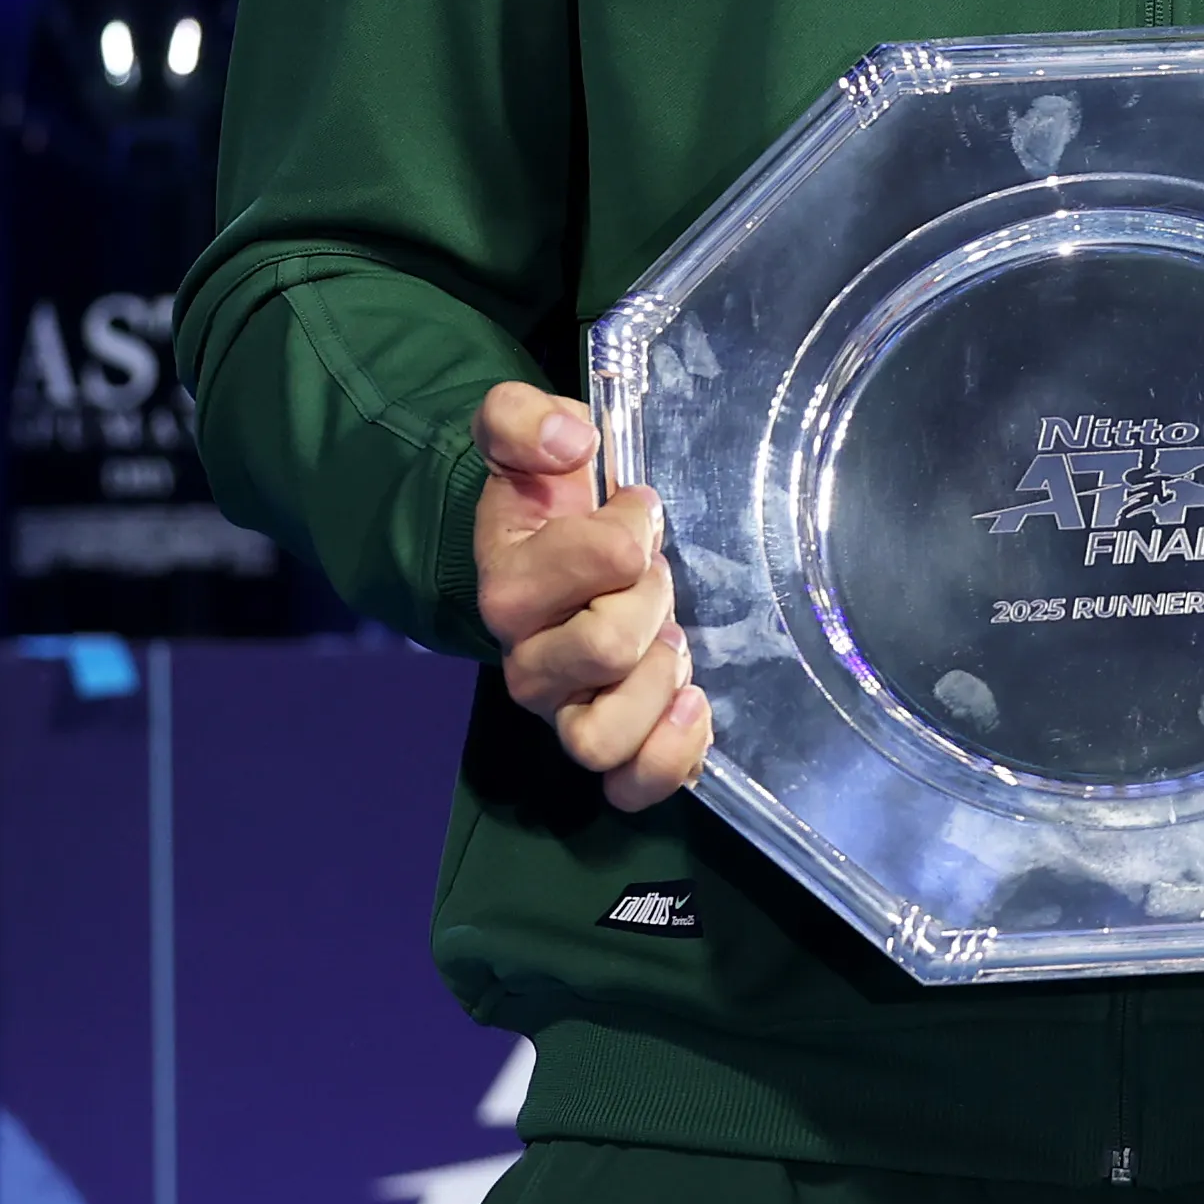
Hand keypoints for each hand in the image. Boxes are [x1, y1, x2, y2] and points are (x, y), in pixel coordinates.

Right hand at [474, 381, 708, 812]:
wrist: (546, 551)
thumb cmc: (550, 497)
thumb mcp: (529, 434)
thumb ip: (524, 419)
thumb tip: (569, 441)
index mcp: (510, 580)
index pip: (602, 560)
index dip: (634, 528)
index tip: (634, 511)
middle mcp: (528, 658)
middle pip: (605, 648)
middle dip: (652, 599)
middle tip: (655, 576)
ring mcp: (564, 708)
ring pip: (601, 736)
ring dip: (657, 683)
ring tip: (671, 642)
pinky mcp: (605, 745)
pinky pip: (629, 784)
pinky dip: (670, 756)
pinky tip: (693, 704)